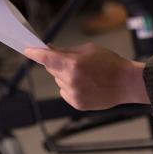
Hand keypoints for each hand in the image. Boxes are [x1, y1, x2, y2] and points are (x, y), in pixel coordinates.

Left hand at [24, 43, 147, 110]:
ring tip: (84, 74)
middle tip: (70, 60)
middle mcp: (71, 80)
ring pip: (58, 80)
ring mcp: (73, 94)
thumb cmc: (110, 62)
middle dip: (56, 63)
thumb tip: (50, 50)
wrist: (126, 83)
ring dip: (64, 75)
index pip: (47, 58)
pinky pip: (64, 91)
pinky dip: (69, 86)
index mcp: (73, 64)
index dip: (34, 54)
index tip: (27, 50)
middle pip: (51, 69)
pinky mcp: (77, 104)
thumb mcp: (88, 49)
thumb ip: (66, 51)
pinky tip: (85, 84)